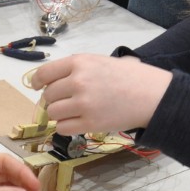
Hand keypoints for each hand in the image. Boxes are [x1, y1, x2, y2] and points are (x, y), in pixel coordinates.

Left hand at [29, 53, 171, 135]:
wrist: (152, 95)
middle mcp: (78, 81)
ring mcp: (83, 104)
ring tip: (74, 112)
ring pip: (53, 113)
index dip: (37, 82)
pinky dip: (67, 127)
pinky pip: (63, 128)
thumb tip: (52, 81)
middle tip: (67, 101)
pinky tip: (78, 122)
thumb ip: (77, 69)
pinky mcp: (90, 124)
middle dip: (54, 99)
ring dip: (60, 114)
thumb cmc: (129, 76)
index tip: (37, 87)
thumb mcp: (100, 62)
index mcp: (79, 62)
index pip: (44, 73)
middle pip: (48, 95)